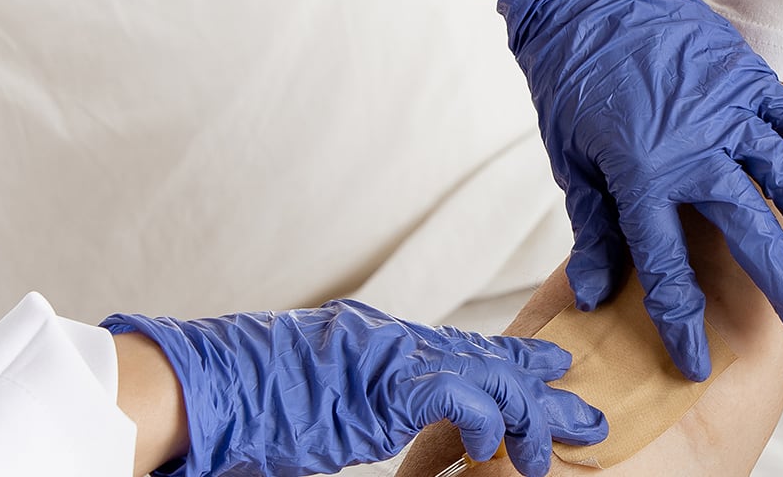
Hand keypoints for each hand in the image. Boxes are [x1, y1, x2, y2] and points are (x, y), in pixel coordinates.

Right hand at [102, 300, 605, 476]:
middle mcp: (388, 338)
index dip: (504, 359)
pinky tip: (503, 445)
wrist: (199, 388)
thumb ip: (355, 406)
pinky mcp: (386, 385)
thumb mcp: (313, 401)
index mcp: (371, 340)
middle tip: (583, 403)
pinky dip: (487, 421)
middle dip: (537, 380)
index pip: (454, 347)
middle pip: (483, 355)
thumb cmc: (237, 403)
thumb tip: (360, 422)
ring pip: (486, 373)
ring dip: (531, 409)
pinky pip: (458, 397)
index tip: (546, 367)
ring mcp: (389, 356)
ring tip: (568, 437)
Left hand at [498, 0, 782, 380]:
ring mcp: (730, 111)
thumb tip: (592, 296)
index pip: (665, 269)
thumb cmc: (572, 80)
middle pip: (751, 234)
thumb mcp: (572, 161)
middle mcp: (696, 148)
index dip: (681, 323)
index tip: (697, 364)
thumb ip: (593, 230)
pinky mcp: (750, 79)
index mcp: (641, 175)